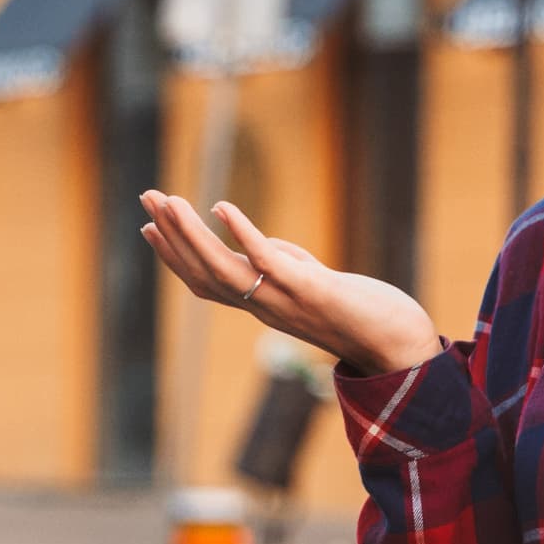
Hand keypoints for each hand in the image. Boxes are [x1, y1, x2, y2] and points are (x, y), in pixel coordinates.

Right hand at [135, 190, 446, 379]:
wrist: (397, 346)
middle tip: (146, 197)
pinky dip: (241, 233)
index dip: (173, 257)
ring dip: (191, 234)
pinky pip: (266, 261)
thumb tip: (265, 247)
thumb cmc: (363, 316)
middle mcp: (265, 307)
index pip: (205, 283)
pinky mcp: (310, 291)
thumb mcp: (316, 284)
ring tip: (168, 200)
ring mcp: (284, 300)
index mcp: (263, 305)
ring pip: (223, 268)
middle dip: (171, 235)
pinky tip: (221, 206)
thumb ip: (287, 265)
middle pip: (203, 273)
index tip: (148, 226)